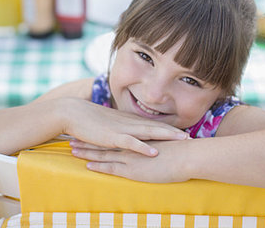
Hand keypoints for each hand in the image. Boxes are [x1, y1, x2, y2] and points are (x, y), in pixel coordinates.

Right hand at [61, 98, 187, 156]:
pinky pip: (131, 142)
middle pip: (157, 126)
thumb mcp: (108, 125)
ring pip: (149, 132)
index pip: (153, 124)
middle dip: (175, 132)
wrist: (72, 113)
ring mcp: (122, 129)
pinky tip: (155, 151)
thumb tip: (129, 136)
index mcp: (128, 121)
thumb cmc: (89, 120)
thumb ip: (120, 129)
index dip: (169, 129)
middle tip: (192, 137)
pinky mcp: (112, 137)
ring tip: (183, 139)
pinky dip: (143, 146)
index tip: (184, 133)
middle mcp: (129, 123)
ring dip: (166, 135)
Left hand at [70, 139, 190, 182]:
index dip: (99, 136)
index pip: (114, 137)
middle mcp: (131, 147)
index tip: (87, 133)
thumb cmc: (181, 152)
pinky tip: (89, 166)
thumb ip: (154, 146)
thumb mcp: (164, 147)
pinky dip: (100, 166)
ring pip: (104, 154)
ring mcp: (131, 157)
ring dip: (87, 152)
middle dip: (87, 142)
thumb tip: (153, 148)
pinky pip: (112, 167)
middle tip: (72, 139)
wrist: (187, 156)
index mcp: (137, 141)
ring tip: (72, 150)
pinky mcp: (134, 168)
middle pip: (104, 143)